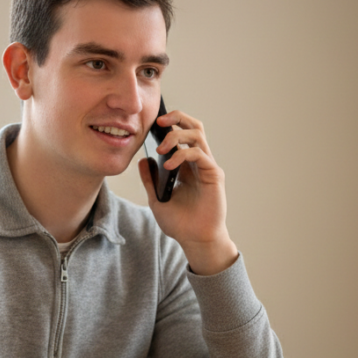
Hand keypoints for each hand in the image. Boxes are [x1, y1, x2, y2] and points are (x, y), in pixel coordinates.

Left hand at [137, 109, 237, 275]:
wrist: (195, 240)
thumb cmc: (180, 223)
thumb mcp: (156, 199)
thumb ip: (150, 179)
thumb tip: (142, 160)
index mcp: (186, 165)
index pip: (181, 134)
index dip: (170, 124)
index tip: (152, 124)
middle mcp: (198, 162)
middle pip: (193, 127)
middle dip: (177, 117)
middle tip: (160, 122)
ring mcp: (207, 167)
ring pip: (197, 135)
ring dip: (177, 136)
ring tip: (161, 149)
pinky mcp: (214, 175)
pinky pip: (199, 154)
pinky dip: (183, 155)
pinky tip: (169, 165)